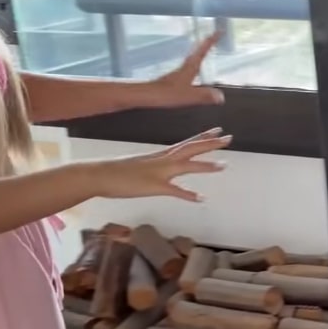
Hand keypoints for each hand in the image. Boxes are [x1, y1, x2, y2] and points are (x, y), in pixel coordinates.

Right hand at [89, 128, 230, 201]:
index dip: (203, 137)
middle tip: (230, 138)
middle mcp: (162, 160)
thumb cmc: (116, 172)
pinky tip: (201, 198)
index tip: (218, 130)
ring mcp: (158, 172)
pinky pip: (174, 191)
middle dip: (211, 144)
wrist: (98, 174)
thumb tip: (162, 170)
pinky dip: (188, 195)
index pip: (186, 143)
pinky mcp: (153, 186)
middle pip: (191, 149)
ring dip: (206, 166)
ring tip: (224, 165)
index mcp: (160, 155)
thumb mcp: (140, 166)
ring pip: (187, 166)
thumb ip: (154, 166)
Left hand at [144, 32, 225, 107]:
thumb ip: (204, 95)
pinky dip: (194, 67)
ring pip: (192, 60)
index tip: (219, 31)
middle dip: (206, 45)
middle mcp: (184, 68)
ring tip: (207, 52)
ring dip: (200, 54)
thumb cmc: (166, 93)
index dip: (211, 40)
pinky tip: (195, 74)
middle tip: (215, 38)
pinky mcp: (173, 80)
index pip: (202, 51)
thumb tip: (220, 96)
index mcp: (189, 68)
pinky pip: (188, 70)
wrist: (146, 96)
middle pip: (197, 53)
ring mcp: (178, 73)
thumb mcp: (188, 96)